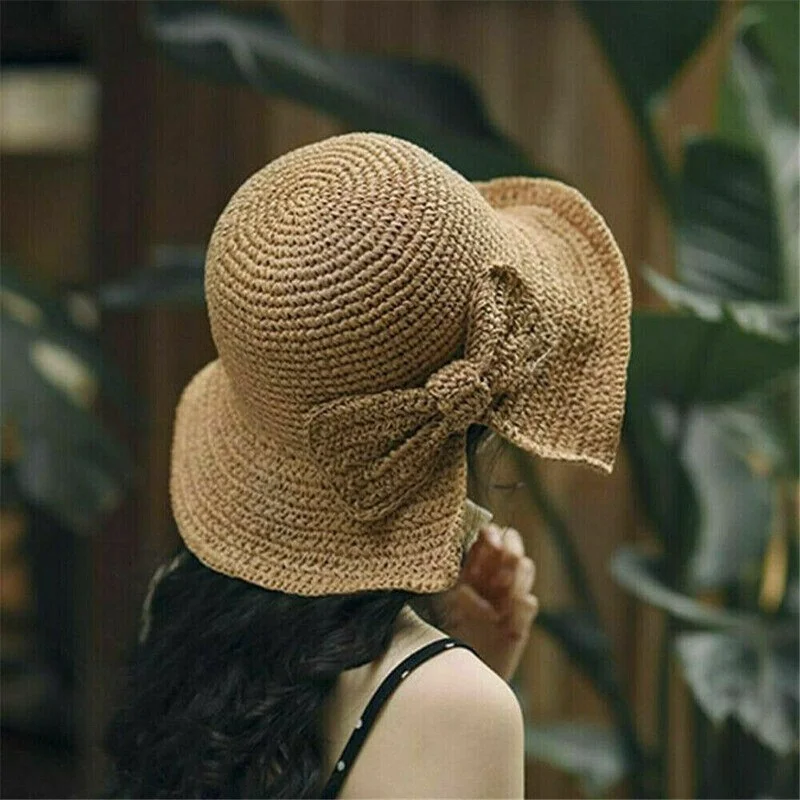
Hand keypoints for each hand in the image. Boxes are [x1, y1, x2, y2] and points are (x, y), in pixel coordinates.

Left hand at [434, 524, 537, 680]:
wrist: (456, 676)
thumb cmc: (443, 632)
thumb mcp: (444, 598)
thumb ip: (456, 576)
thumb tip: (462, 553)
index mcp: (474, 567)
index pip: (491, 537)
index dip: (493, 534)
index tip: (490, 540)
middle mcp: (493, 578)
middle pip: (513, 546)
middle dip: (512, 548)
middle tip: (505, 555)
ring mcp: (508, 599)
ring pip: (526, 568)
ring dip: (516, 574)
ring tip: (502, 587)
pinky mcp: (519, 623)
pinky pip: (529, 603)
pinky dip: (520, 604)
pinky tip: (506, 615)